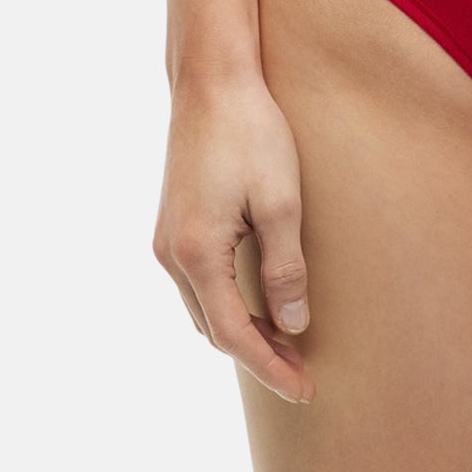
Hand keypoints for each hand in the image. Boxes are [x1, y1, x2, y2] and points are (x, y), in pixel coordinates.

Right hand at [153, 71, 311, 401]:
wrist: (212, 81)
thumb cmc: (252, 133)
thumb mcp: (282, 202)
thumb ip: (285, 269)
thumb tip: (292, 325)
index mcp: (196, 254)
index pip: (234, 335)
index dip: (270, 367)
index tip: (305, 391)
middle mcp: (170, 254)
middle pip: (214, 329)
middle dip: (257, 355)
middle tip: (304, 372)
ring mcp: (166, 238)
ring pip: (203, 308)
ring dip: (241, 329)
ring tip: (287, 342)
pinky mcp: (172, 223)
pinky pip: (197, 283)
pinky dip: (226, 302)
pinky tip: (258, 300)